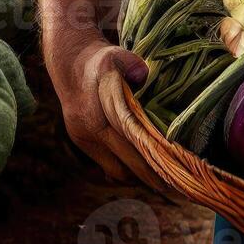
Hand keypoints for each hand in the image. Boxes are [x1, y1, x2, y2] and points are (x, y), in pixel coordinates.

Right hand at [49, 34, 169, 193]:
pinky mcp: (82, 142)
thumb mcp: (116, 56)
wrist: (69, 63)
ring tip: (162, 182)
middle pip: (122, 168)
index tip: (172, 176)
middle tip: (174, 187)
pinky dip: (124, 169)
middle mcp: (88, 134)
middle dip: (147, 179)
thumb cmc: (101, 61)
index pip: (129, 149)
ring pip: (112, 171)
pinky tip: (142, 170)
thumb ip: (131, 63)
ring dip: (136, 177)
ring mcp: (83, 140)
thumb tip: (143, 73)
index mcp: (97, 118)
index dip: (151, 165)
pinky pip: (105, 165)